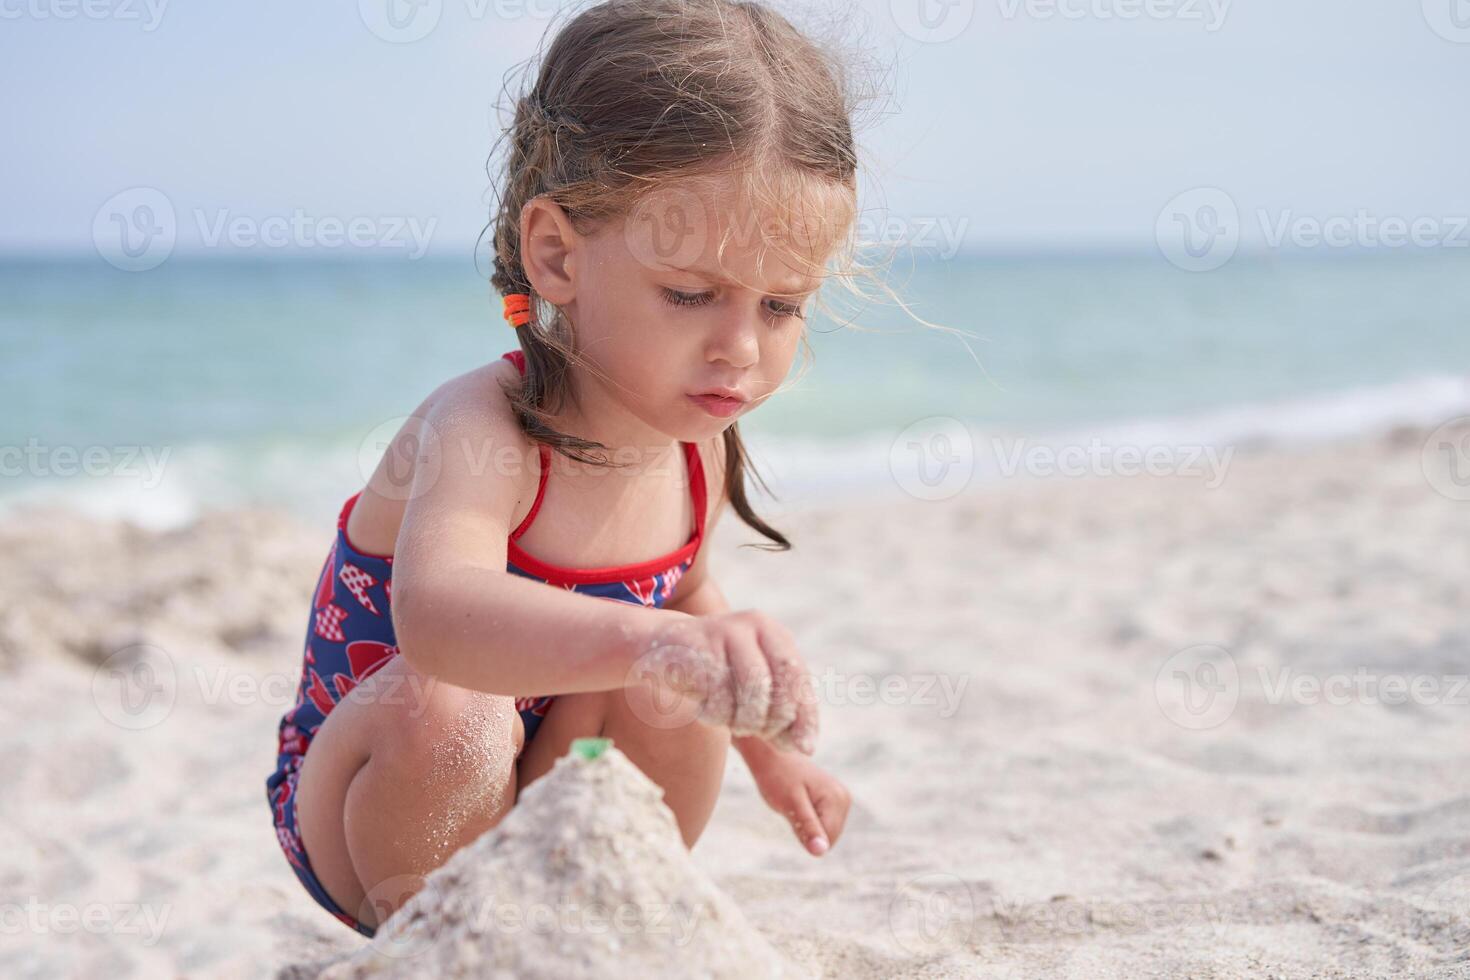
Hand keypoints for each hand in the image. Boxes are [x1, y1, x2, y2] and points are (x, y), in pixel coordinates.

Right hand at [635, 610, 818, 754]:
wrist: (661, 646)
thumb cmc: (713, 674)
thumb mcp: (751, 687)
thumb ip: (777, 710)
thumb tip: (804, 747)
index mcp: (774, 634)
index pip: (799, 679)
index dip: (806, 716)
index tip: (804, 748)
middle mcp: (756, 626)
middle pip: (782, 686)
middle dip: (774, 720)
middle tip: (758, 733)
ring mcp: (727, 633)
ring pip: (754, 694)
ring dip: (744, 721)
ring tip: (731, 722)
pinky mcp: (700, 647)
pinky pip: (720, 697)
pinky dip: (716, 715)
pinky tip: (706, 709)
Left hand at [747, 747, 850, 855]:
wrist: (773, 754)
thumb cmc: (778, 777)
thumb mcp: (790, 805)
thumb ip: (808, 828)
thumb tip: (820, 852)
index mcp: (836, 799)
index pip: (827, 840)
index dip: (805, 835)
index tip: (792, 813)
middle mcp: (844, 798)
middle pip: (829, 837)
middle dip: (808, 830)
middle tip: (793, 808)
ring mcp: (840, 798)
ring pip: (826, 832)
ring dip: (807, 824)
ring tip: (796, 803)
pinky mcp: (834, 799)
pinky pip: (823, 823)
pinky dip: (808, 818)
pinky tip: (800, 801)